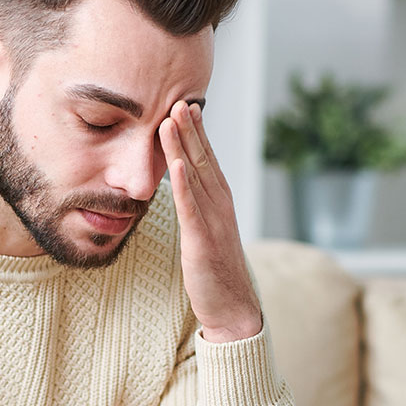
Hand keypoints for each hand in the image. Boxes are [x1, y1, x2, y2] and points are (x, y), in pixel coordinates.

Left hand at [158, 101, 262, 343]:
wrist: (233, 308)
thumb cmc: (217, 270)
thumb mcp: (206, 230)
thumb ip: (197, 206)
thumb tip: (183, 184)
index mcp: (220, 201)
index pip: (206, 158)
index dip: (196, 131)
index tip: (185, 104)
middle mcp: (220, 205)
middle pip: (202, 159)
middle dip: (190, 128)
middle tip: (179, 98)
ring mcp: (212, 221)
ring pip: (195, 176)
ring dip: (183, 146)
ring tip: (172, 118)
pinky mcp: (202, 241)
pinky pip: (191, 208)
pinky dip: (183, 185)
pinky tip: (175, 165)